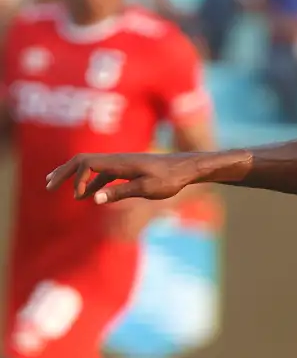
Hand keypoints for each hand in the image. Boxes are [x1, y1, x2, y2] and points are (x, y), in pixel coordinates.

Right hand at [46, 152, 218, 204]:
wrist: (188, 168)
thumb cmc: (171, 179)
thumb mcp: (147, 189)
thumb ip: (120, 193)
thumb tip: (94, 198)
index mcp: (119, 162)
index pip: (86, 164)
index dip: (76, 179)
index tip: (78, 197)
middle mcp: (116, 159)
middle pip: (81, 161)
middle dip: (63, 172)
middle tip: (47, 184)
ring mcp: (121, 163)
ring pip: (89, 166)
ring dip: (72, 176)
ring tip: (55, 186)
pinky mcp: (127, 168)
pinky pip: (101, 173)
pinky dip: (90, 182)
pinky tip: (86, 194)